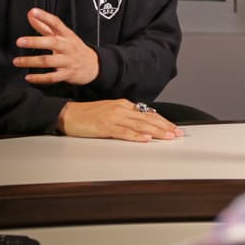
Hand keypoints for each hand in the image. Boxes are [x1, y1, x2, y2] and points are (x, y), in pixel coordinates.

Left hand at [13, 7, 99, 84]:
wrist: (92, 65)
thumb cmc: (74, 48)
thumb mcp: (63, 35)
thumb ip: (45, 25)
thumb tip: (31, 14)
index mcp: (66, 35)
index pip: (56, 23)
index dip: (45, 17)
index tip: (33, 12)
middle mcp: (67, 47)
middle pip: (52, 42)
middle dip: (35, 42)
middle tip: (20, 41)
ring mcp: (68, 61)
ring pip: (48, 61)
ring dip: (31, 61)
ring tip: (17, 61)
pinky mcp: (67, 74)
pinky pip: (52, 77)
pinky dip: (39, 78)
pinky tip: (29, 77)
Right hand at [57, 99, 183, 141]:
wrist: (67, 114)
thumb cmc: (87, 115)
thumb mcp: (110, 111)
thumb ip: (126, 115)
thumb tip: (144, 120)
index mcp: (123, 105)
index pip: (148, 113)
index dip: (163, 121)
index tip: (174, 128)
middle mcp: (121, 109)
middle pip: (147, 118)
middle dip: (165, 126)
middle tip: (178, 134)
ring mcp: (113, 117)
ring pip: (139, 125)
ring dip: (156, 131)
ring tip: (168, 137)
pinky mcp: (104, 126)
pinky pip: (123, 132)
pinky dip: (136, 136)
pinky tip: (145, 139)